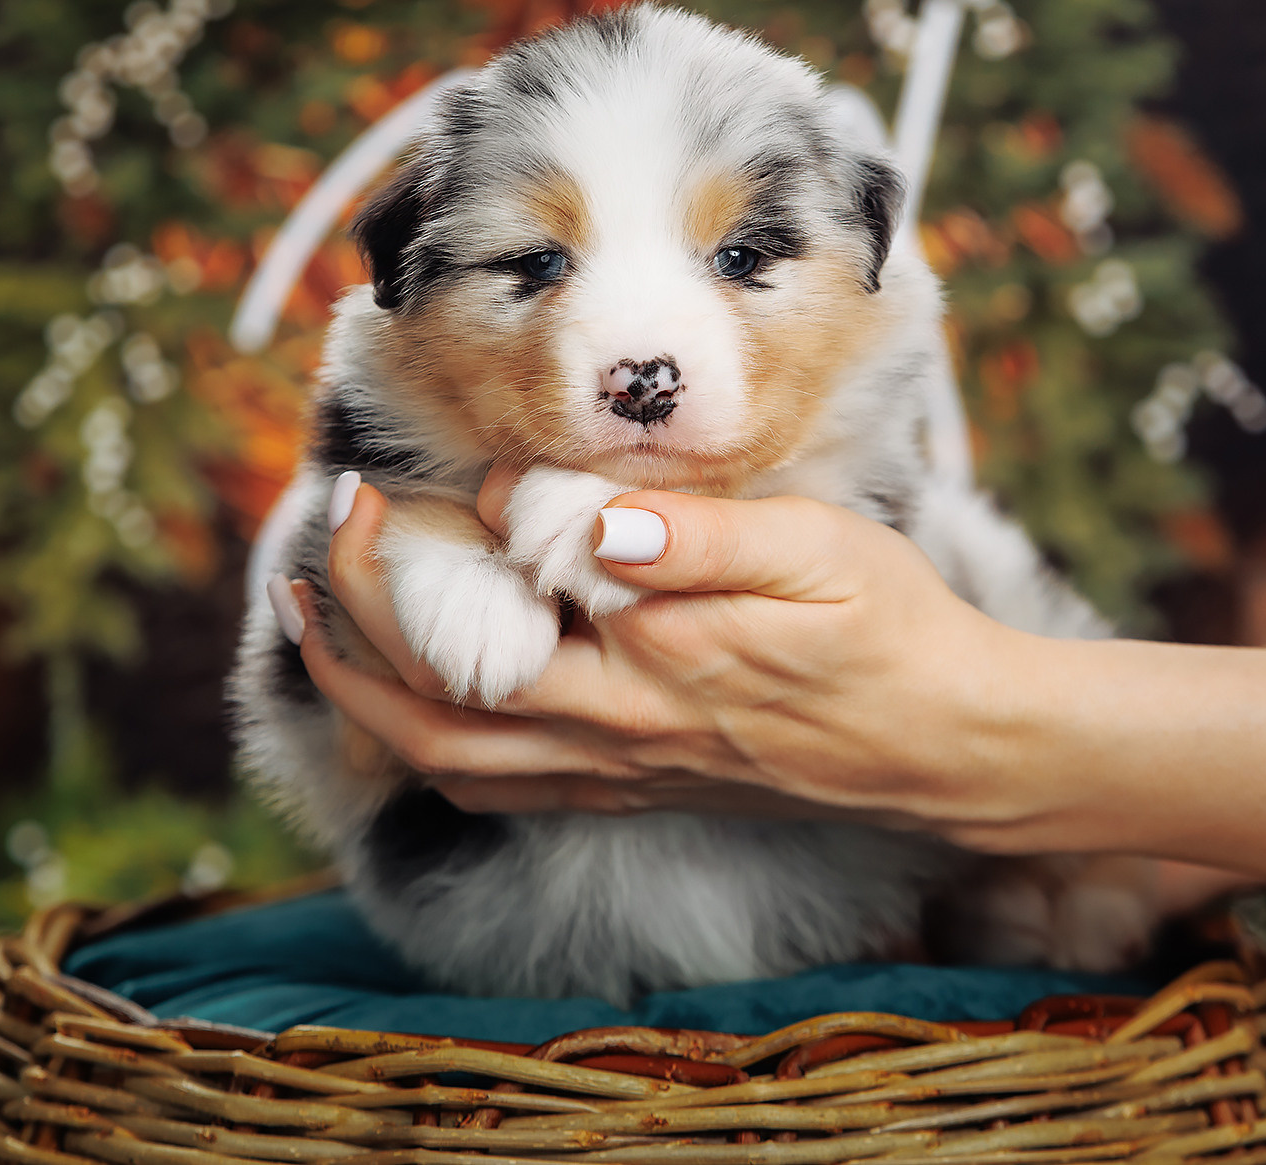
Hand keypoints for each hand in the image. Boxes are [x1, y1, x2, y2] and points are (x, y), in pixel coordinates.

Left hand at [290, 464, 1067, 846]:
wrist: (945, 747)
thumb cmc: (890, 631)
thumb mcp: (815, 553)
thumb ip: (694, 533)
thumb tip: (577, 513)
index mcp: (653, 658)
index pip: (493, 601)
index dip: (435, 532)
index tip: (425, 477)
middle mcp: (615, 729)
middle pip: (429, 697)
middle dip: (349, 618)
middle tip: (328, 532)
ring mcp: (617, 770)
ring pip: (442, 757)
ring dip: (360, 693)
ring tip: (319, 623)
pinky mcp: (630, 788)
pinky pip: (492, 787)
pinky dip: (422, 745)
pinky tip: (413, 698)